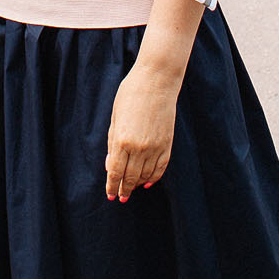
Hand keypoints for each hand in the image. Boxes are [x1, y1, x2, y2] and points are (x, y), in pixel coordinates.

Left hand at [103, 58, 180, 202]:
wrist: (157, 81)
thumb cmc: (130, 95)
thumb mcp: (115, 118)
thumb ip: (113, 144)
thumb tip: (111, 166)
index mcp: (122, 140)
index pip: (116, 172)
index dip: (112, 186)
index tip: (111, 195)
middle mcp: (139, 147)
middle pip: (131, 177)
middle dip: (124, 189)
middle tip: (120, 197)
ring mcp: (155, 147)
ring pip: (146, 175)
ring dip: (138, 184)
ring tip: (132, 189)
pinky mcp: (167, 143)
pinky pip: (161, 167)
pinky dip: (154, 177)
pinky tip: (148, 182)